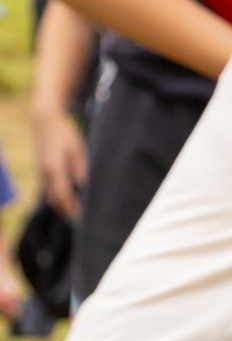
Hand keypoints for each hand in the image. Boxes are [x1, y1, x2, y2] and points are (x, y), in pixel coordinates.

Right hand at [30, 103, 84, 217]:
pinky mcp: (40, 169)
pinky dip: (56, 196)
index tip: (80, 218)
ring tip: (74, 212)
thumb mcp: (76, 149)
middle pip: (53, 199)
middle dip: (65, 210)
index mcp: (53, 169)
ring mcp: (39, 172)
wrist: (44, 120)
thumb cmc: (64, 134)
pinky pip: (47, 188)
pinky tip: (67, 199)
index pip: (62, 195)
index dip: (70, 208)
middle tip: (79, 220)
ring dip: (60, 204)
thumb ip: (79, 168)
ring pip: (49, 194)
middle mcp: (43, 173)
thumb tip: (84, 185)